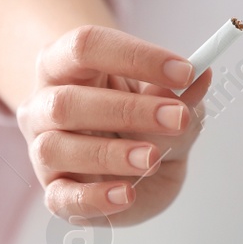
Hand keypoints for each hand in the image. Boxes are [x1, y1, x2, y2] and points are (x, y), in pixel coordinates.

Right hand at [16, 25, 210, 226]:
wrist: (130, 168)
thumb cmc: (140, 123)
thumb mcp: (167, 104)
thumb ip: (179, 96)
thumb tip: (201, 78)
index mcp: (66, 64)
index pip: (86, 46)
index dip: (136, 56)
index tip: (185, 71)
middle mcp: (45, 104)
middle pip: (66, 102)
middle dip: (126, 111)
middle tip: (176, 118)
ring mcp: (41, 149)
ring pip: (54, 148)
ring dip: (109, 155)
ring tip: (152, 159)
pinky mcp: (54, 190)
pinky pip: (60, 197)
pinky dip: (94, 198)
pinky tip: (126, 194)